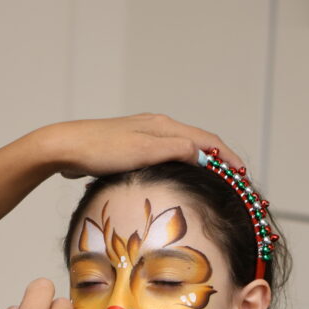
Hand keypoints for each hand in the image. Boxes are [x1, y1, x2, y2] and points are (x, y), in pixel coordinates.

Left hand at [38, 113, 243, 178]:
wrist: (65, 148)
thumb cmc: (102, 151)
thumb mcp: (143, 150)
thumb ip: (175, 150)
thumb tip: (203, 155)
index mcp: (163, 126)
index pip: (206, 140)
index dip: (227, 158)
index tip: (243, 176)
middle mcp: (156, 127)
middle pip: (196, 143)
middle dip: (218, 161)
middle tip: (233, 182)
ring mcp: (142, 137)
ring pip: (180, 150)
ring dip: (199, 164)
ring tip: (211, 183)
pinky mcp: (129, 149)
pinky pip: (163, 157)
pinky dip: (178, 167)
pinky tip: (175, 181)